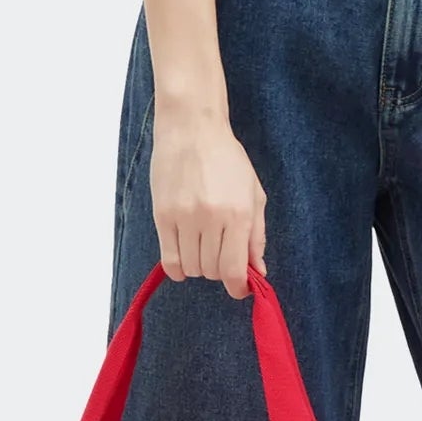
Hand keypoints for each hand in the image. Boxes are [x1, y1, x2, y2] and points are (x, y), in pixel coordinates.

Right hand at [151, 101, 267, 298]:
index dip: (238, 288)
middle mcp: (211, 219)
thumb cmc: (227, 160)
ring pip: (192, 267)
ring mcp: (184, 218)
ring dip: (199, 267)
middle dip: (220, 272)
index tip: (240, 290)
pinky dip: (178, 268)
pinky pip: (168, 259)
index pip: (236, 269)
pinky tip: (184, 261)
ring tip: (203, 249)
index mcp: (239, 214)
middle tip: (221, 256)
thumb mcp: (254, 194)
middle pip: (213, 271)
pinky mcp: (162, 215)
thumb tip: (259, 271)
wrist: (191, 130)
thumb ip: (257, 236)